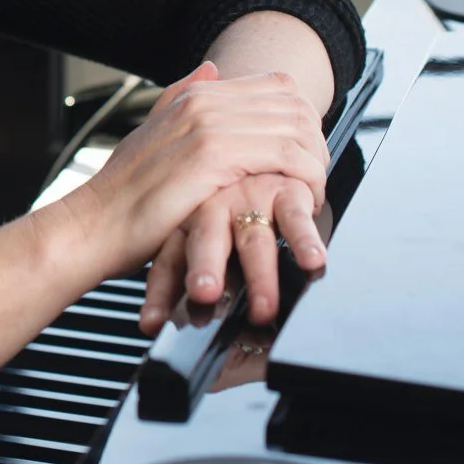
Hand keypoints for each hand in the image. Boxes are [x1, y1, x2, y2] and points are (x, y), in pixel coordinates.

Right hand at [63, 60, 327, 296]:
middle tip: (316, 175)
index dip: (303, 118)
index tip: (307, 152)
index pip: (278, 85)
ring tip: (313, 189)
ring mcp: (209, 125)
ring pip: (297, 127)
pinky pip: (287, 155)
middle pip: (294, 102)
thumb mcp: (152, 135)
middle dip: (317, 140)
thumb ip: (181, 97)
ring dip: (317, 160)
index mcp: (194, 95)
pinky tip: (305, 199)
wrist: (95, 226)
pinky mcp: (215, 156)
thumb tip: (210, 68)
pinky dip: (308, 176)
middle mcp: (204, 102)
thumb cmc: (125, 195)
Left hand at [139, 171, 327, 335]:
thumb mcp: (189, 222)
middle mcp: (214, 210)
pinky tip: (312, 261)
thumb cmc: (216, 194)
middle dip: (204, 270)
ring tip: (263, 310)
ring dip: (258, 276)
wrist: (255, 140)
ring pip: (253, 242)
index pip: (168, 259)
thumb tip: (154, 321)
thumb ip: (179, 263)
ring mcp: (250, 200)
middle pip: (206, 244)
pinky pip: (295, 217)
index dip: (159, 292)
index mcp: (185, 220)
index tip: (151, 324)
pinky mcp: (285, 191)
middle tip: (203, 295)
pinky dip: (304, 240)